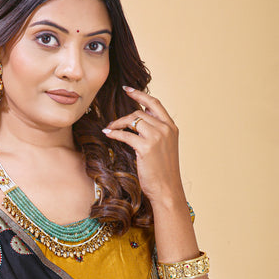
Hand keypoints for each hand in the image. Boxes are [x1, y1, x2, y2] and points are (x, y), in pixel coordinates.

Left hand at [102, 86, 184, 204]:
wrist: (167, 188)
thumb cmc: (163, 171)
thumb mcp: (164, 147)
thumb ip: (156, 132)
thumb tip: (138, 120)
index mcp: (171, 127)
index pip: (154, 103)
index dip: (140, 94)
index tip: (127, 89)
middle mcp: (166, 129)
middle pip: (139, 112)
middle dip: (124, 117)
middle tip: (113, 123)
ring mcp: (157, 137)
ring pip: (132, 120)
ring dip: (118, 124)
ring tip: (110, 129)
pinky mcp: (146, 147)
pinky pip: (126, 134)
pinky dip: (115, 133)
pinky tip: (108, 134)